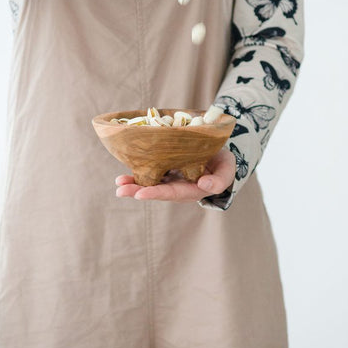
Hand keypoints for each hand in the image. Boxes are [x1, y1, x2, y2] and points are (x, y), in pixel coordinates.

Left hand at [115, 147, 235, 202]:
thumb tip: (203, 185)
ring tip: (119, 182)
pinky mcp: (166, 167)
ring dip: (134, 183)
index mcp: (192, 190)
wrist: (220, 154)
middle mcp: (178, 187)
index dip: (156, 193)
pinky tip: (126, 169)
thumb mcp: (227, 170)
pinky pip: (151, 170)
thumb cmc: (224, 164)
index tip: (140, 193)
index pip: (172, 193)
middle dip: (137, 190)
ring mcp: (171, 178)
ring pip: (151, 182)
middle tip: (121, 189)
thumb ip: (220, 181)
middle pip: (156, 190)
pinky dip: (138, 170)